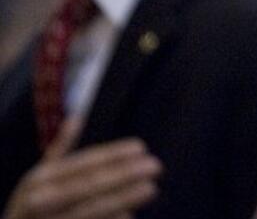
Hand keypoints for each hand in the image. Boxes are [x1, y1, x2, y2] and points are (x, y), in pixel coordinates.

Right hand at [3, 118, 161, 218]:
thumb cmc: (30, 208)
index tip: (141, 147)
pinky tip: (129, 216)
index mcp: (39, 178)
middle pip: (89, 185)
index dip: (112, 154)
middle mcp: (40, 201)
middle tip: (155, 166)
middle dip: (124, 175)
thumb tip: (76, 117)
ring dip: (123, 199)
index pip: (82, 163)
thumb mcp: (37, 178)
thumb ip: (59, 150)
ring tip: (151, 189)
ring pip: (90, 210)